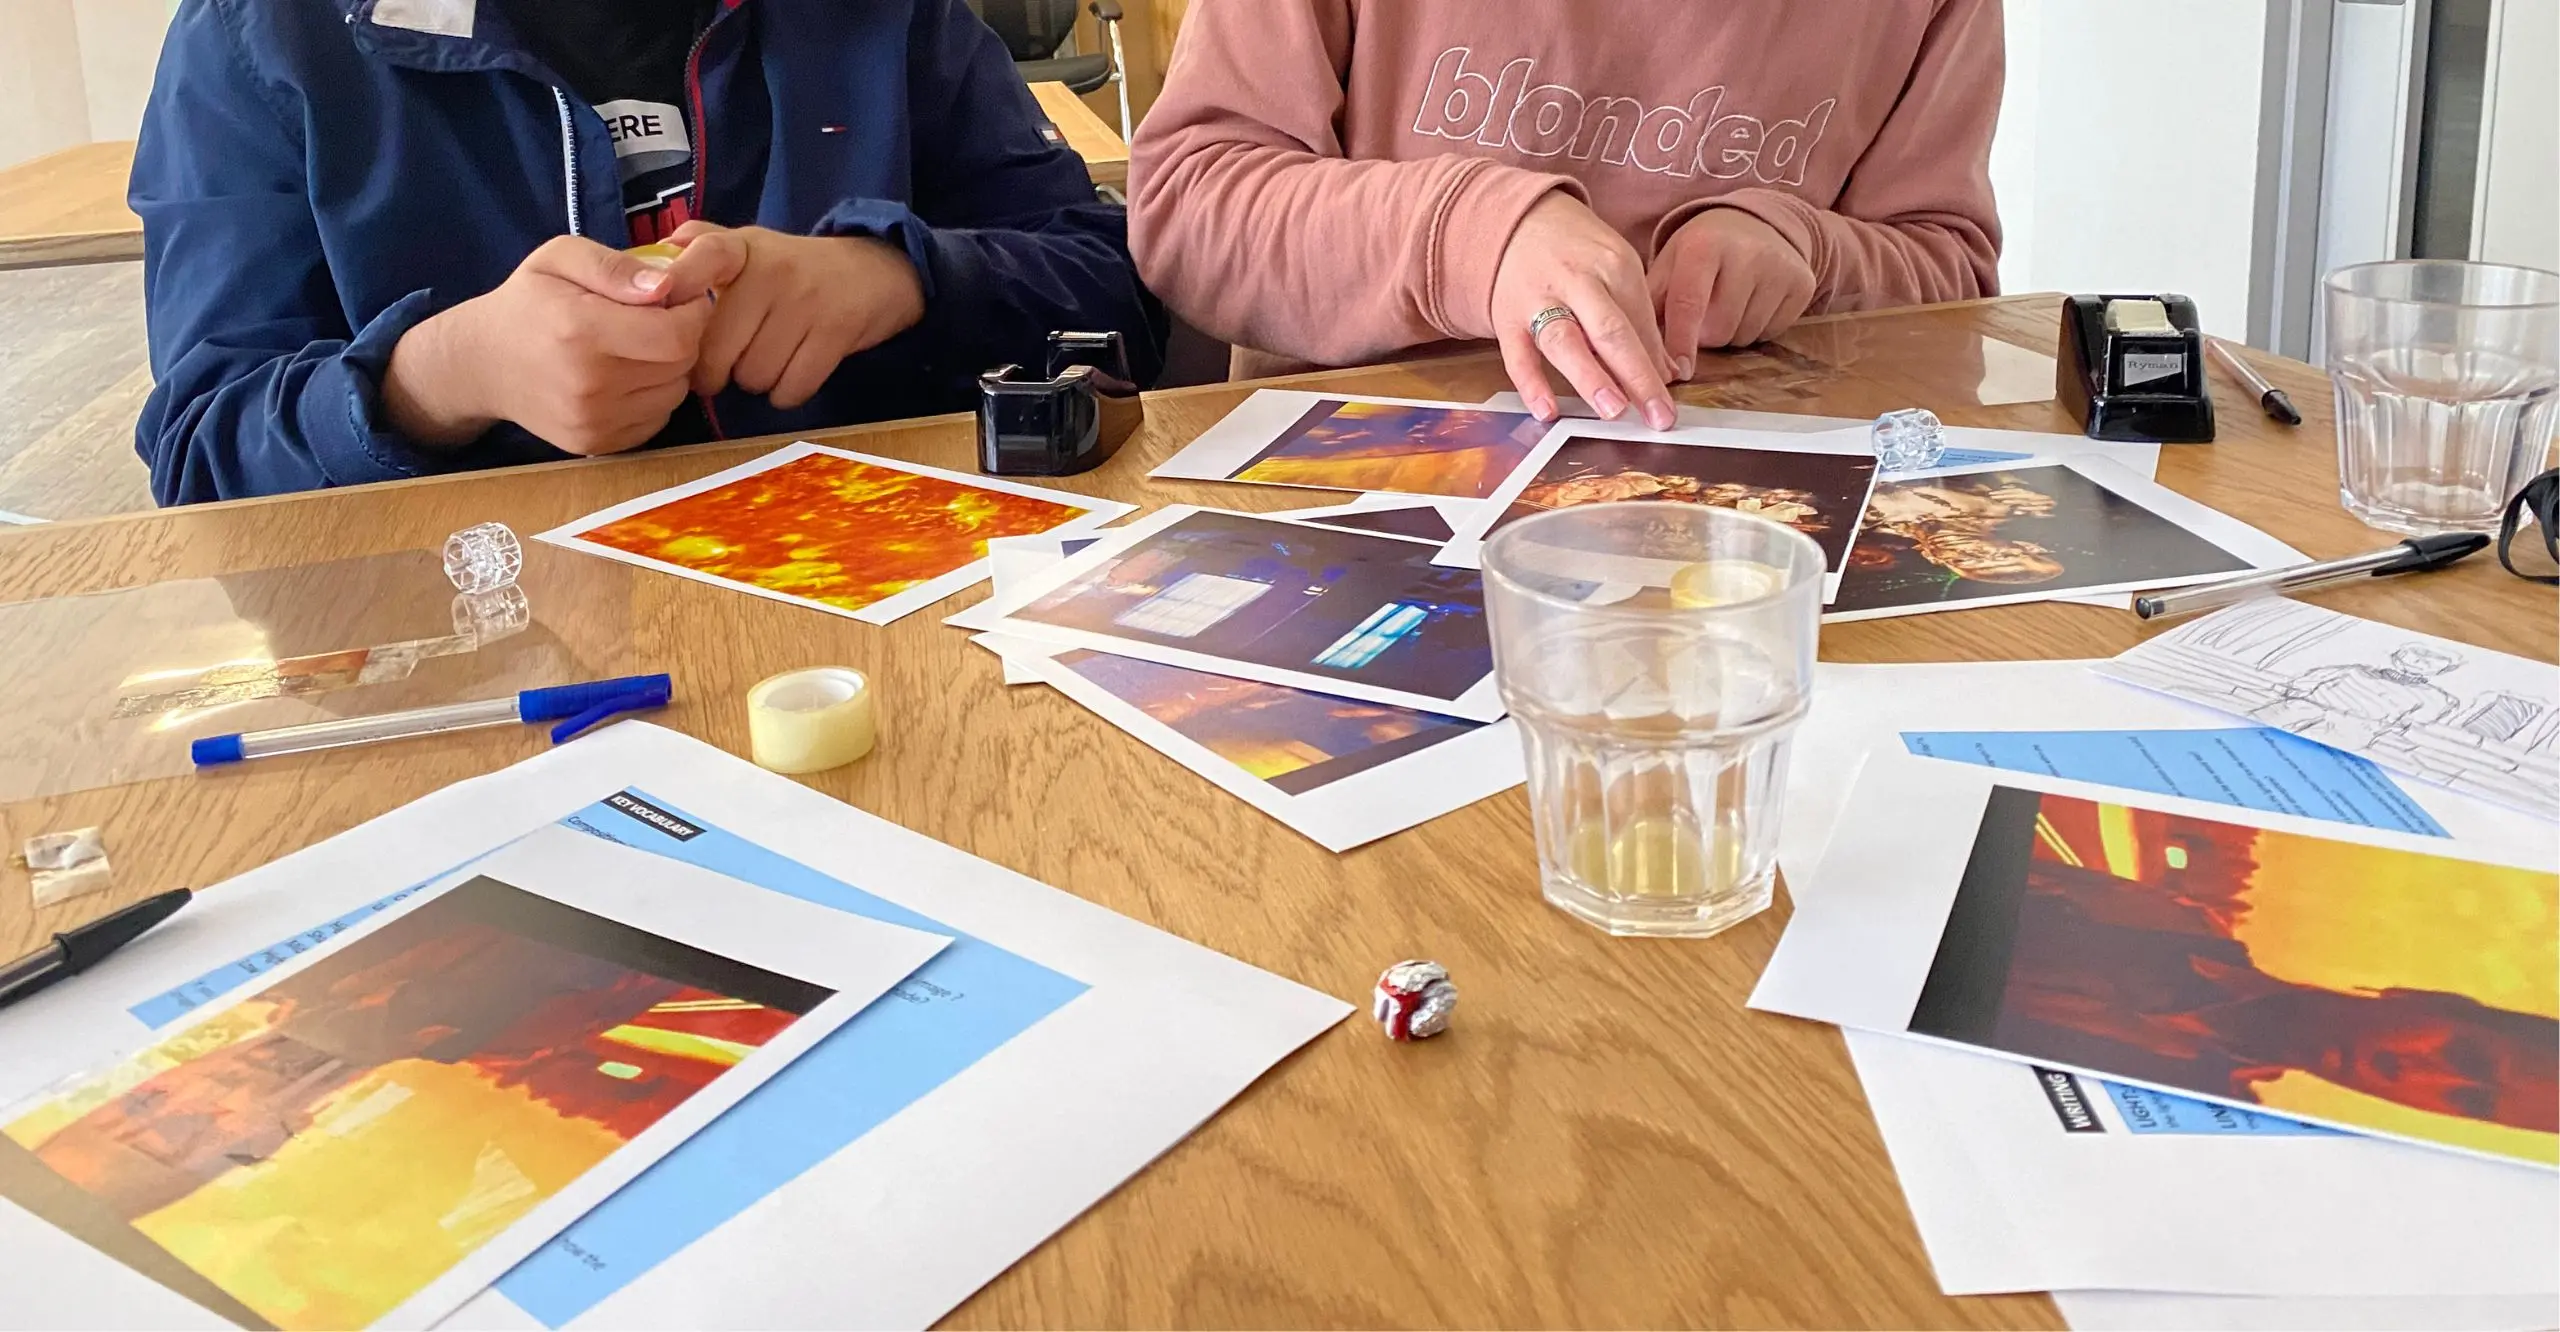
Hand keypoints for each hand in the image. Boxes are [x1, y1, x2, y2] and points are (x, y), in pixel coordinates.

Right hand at [383, 236, 708, 455]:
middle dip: (683, 336)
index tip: (680, 298)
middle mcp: (589, 384)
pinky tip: (626, 375)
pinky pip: (657, 418)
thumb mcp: (559, 258)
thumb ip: (614, 266)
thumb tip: (667, 286)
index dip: (692, 312)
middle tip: (660, 319)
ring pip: (674, 393)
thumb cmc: (527, 302)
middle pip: (681, 364)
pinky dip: (653, 396)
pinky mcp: (597, 445)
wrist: (482, 364)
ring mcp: (593, 421)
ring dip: (670, 368)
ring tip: (638, 346)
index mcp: (581, 331)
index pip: (676, 334)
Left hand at [655, 222, 926, 408]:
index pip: (704, 254)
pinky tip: (790, 375)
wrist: (877, 273)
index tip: (659, 305)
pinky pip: (792, 387)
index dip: (679, 281)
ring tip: (766, 363)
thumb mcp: (752, 247)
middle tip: (725, 367)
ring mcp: (805, 301)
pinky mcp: (835, 331)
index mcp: (743, 249)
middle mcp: (772, 270)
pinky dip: (787, 394)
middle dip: (716, 372)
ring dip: (756, 383)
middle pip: (718, 349)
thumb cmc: (797, 270)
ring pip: (754, 375)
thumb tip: (658, 252)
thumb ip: (703, 248)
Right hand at [1489, 193, 1676, 427]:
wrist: (1513, 220)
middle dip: (1638, 376)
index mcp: (1614, 266)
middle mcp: (1578, 281)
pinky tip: (1547, 410)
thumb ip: (1638, 317)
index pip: (1640, 324)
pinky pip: (1517, 355)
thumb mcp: (1614, 266)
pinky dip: (1531, 384)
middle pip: (1612, 332)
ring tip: (1614, 410)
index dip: (1656, 367)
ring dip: (1590, 377)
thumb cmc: (1573, 249)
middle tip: (1659, 418)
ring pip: (1566, 341)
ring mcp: (1539, 299)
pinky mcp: (1507, 317)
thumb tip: (1664, 371)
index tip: (1668, 407)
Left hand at [1651, 208, 1816, 376]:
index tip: (1677, 372)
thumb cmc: (1701, 251)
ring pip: (1745, 336)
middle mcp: (1747, 252)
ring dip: (1730, 335)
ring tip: (1728, 305)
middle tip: (1703, 314)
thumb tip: (1639, 353)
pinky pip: (1771, 333)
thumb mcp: (1669, 264)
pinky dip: (1755, 329)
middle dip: (1704, 336)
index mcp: (1704, 244)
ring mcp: (1779, 268)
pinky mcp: (1802, 285)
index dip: (1681, 341)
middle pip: (1719, 329)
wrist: (1756, 224)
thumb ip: (1649, 303)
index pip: (1689, 303)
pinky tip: (1751, 304)